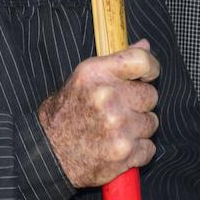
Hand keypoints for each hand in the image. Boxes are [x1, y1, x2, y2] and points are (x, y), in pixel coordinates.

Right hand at [37, 40, 158, 188]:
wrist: (48, 154)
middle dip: (139, 103)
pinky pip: (149, 147)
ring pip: (151, 122)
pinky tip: (117, 146)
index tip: (147, 76)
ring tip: (115, 130)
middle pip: (150, 95)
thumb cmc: (65, 114)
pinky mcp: (124, 153)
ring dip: (138, 128)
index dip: (151, 68)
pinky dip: (137, 150)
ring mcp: (118, 127)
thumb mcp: (83, 78)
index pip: (142, 61)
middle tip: (119, 110)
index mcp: (96, 74)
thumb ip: (116, 61)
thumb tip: (145, 45)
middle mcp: (108, 98)